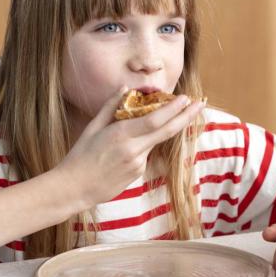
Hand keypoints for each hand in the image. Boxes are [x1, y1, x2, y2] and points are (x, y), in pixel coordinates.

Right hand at [57, 87, 205, 208]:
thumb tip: (125, 88)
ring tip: (155, 121)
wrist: (74, 188)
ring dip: (160, 130)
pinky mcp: (138, 174)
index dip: (173, 109)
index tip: (186, 98)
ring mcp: (138, 164)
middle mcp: (134, 149)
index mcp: (121, 135)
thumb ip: (110, 106)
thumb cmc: (79, 156)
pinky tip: (122, 152)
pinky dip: (141, 146)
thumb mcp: (92, 128)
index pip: (155, 119)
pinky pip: (145, 154)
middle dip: (186, 116)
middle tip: (201, 104)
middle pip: (167, 131)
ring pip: (154, 142)